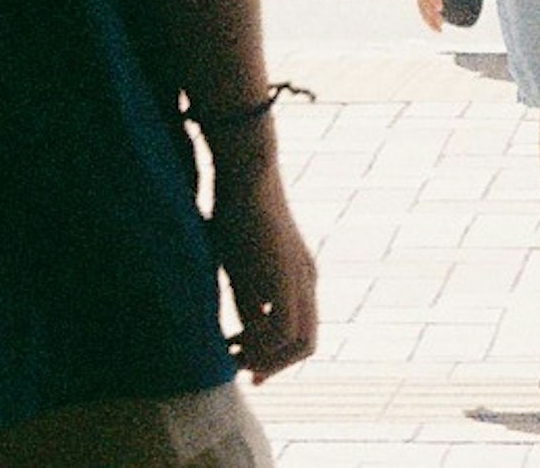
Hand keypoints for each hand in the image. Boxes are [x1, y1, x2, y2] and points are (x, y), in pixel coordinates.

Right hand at [206, 151, 319, 380]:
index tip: (243, 366)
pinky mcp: (286, 272)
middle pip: (308, 345)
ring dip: (268, 359)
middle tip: (237, 366)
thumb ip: (249, 302)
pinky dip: (264, 343)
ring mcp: (301, 277)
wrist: (246, 174)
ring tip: (232, 355)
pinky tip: (235, 336)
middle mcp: (308, 281)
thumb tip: (242, 336)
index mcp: (300, 279)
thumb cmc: (237, 215)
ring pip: (302, 342)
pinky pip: (286, 327)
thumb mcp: (242, 269)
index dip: (276, 358)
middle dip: (273, 365)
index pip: (301, 334)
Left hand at [412, 0, 451, 32]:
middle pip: (424, 8)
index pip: (422, 7)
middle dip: (430, 20)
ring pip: (427, 2)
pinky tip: (439, 8)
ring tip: (439, 23)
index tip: (436, 27)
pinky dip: (435, 1)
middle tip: (438, 30)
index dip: (428, 18)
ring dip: (432, 13)